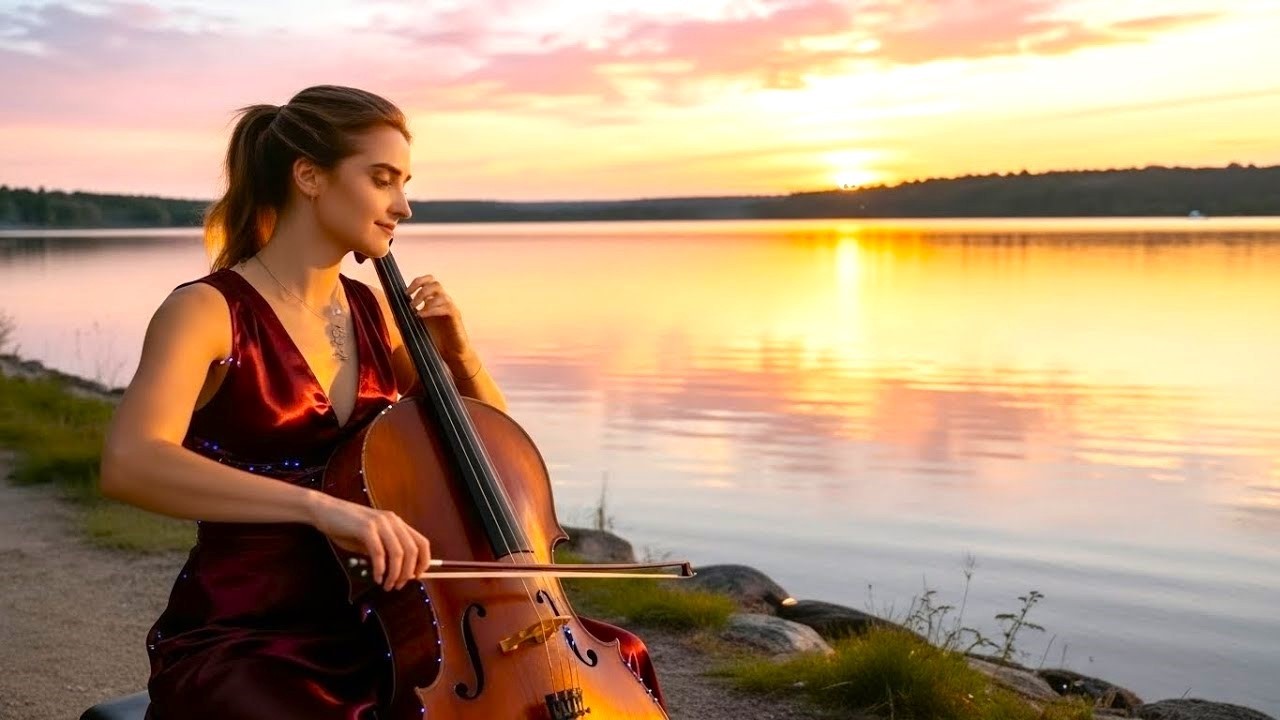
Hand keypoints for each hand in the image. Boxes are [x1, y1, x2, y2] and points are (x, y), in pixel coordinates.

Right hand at [307, 492, 430, 590]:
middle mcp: (392, 521)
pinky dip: (380, 569)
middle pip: (412, 550)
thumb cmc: (346, 526)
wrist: (324, 510)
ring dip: (395, 574)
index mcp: (396, 522)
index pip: (422, 542)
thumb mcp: (370, 539)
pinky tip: (377, 578)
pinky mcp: (366, 528)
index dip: (424, 562)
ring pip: (398, 553)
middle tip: (398, 586)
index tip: (417, 576)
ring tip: (387, 585)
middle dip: (408, 572)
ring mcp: (380, 523)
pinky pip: (379, 553)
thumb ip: (384, 551)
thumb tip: (398, 572)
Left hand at [404, 274, 478, 376]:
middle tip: (411, 301)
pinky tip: (422, 316)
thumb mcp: (417, 328)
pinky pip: (446, 307)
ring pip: (442, 295)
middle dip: (421, 289)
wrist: (451, 354)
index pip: (429, 281)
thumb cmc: (435, 340)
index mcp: (434, 301)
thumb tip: (393, 314)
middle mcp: (443, 302)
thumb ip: (407, 320)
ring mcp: (450, 308)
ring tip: (415, 311)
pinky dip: (432, 310)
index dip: (417, 282)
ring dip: (426, 300)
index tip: (406, 293)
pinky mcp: (455, 317)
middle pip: (435, 283)